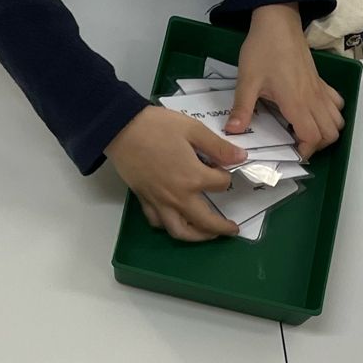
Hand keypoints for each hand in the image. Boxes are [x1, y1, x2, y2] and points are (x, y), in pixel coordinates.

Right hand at [108, 106, 244, 241]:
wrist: (120, 128)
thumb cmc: (157, 126)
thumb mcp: (193, 130)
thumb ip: (218, 147)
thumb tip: (241, 158)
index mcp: (193, 177)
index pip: (221, 184)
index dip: (226, 175)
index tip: (223, 166)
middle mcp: (178, 196)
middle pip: (205, 221)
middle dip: (222, 228)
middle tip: (232, 230)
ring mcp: (160, 202)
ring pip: (180, 231)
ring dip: (197, 237)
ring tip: (207, 235)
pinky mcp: (144, 200)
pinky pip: (158, 222)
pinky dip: (169, 225)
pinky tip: (176, 220)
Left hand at [231, 4, 345, 156]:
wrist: (278, 20)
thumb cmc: (263, 49)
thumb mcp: (248, 80)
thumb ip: (242, 108)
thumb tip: (233, 132)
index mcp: (296, 102)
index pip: (312, 136)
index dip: (305, 151)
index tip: (291, 153)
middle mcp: (313, 98)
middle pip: (330, 133)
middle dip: (317, 145)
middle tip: (296, 145)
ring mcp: (319, 89)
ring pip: (337, 119)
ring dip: (326, 131)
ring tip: (305, 132)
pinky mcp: (320, 80)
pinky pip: (336, 102)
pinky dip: (331, 113)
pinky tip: (313, 112)